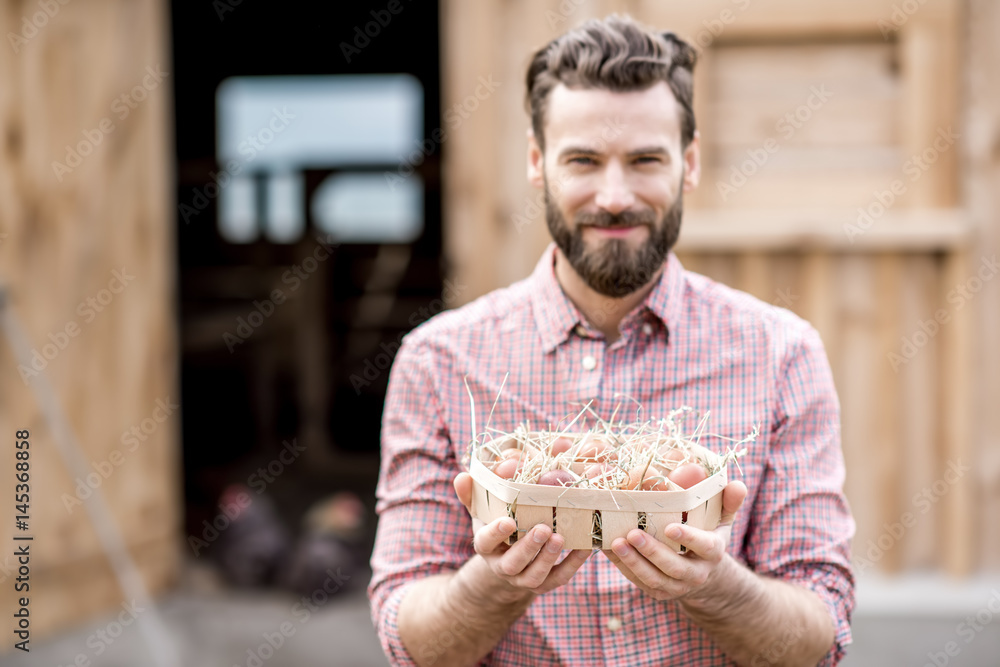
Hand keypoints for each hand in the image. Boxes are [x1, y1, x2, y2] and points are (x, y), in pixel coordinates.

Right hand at [453, 472, 590, 601]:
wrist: (508, 559)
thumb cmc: (498, 525)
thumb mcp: (483, 510)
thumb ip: (472, 494)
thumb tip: (462, 476)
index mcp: (486, 546)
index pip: (485, 542)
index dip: (496, 533)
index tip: (508, 521)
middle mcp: (502, 567)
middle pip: (512, 563)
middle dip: (528, 547)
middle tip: (543, 528)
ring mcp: (523, 579)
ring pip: (534, 576)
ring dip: (548, 558)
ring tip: (560, 537)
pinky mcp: (545, 583)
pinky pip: (559, 578)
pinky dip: (573, 564)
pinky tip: (585, 547)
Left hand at [603, 480, 746, 601]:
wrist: (703, 572)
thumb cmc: (708, 534)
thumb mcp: (722, 518)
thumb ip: (730, 501)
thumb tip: (737, 484)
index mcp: (713, 552)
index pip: (704, 547)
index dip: (689, 538)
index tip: (670, 527)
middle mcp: (696, 573)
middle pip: (674, 567)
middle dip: (652, 552)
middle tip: (632, 534)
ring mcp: (676, 586)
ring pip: (654, 579)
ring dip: (633, 562)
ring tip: (616, 543)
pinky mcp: (659, 592)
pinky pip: (639, 582)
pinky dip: (623, 567)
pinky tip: (608, 549)